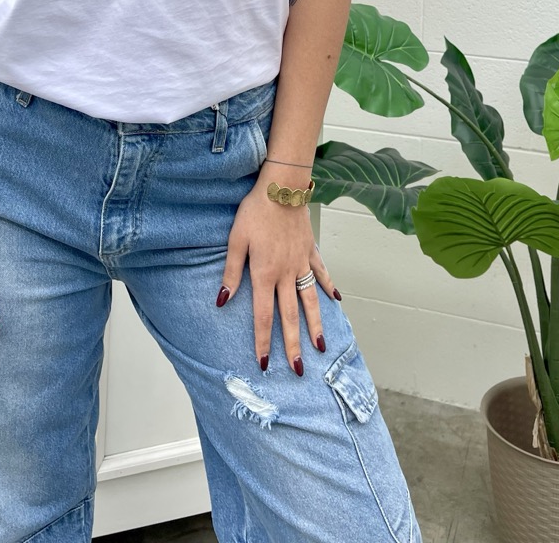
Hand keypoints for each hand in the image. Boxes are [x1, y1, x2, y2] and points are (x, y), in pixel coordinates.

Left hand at [218, 178, 336, 374]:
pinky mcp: (311, 251)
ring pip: (310, 301)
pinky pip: (321, 273)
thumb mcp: (236, 240)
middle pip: (290, 316)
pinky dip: (328, 287)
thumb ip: (231, 272)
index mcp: (265, 274)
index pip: (263, 316)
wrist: (282, 188)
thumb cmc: (255, 211)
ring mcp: (302, 263)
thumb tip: (222, 301)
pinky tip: (336, 300)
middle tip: (299, 370)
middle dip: (293, 345)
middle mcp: (286, 274)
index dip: (263, 341)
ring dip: (315, 325)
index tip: (265, 363)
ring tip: (321, 346)